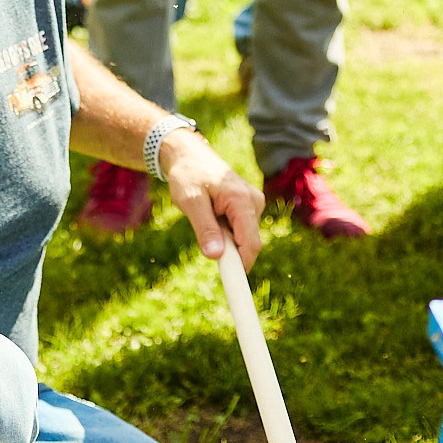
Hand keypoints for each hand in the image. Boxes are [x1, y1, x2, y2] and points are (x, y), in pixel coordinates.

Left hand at [160, 130, 265, 267]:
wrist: (189, 156)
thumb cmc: (187, 175)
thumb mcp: (190, 201)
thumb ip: (204, 228)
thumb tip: (216, 256)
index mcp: (242, 200)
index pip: (250, 243)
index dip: (243, 266)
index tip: (235, 286)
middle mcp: (254, 202)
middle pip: (249, 243)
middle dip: (229, 251)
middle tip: (205, 244)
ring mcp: (254, 204)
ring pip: (244, 238)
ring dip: (225, 239)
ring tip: (204, 217)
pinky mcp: (249, 207)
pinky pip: (241, 230)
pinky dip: (226, 232)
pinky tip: (212, 215)